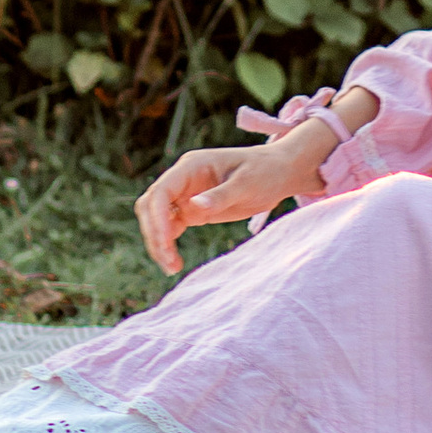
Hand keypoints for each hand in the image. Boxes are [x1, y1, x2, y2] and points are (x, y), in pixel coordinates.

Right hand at [135, 119, 332, 274]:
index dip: (157, 217)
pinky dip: (168, 243)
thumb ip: (221, 196)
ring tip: (172, 267)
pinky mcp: (193, 209)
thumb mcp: (247, 183)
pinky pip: (170, 227)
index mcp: (192, 165)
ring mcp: (186, 194)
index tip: (166, 241)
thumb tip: (194, 206)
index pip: (161, 191)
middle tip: (168, 261)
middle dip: (154, 233)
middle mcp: (183, 178)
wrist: (279, 172)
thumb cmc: (265, 171)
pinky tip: (175, 261)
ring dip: (158, 241)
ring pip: (157, 218)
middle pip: (151, 205)